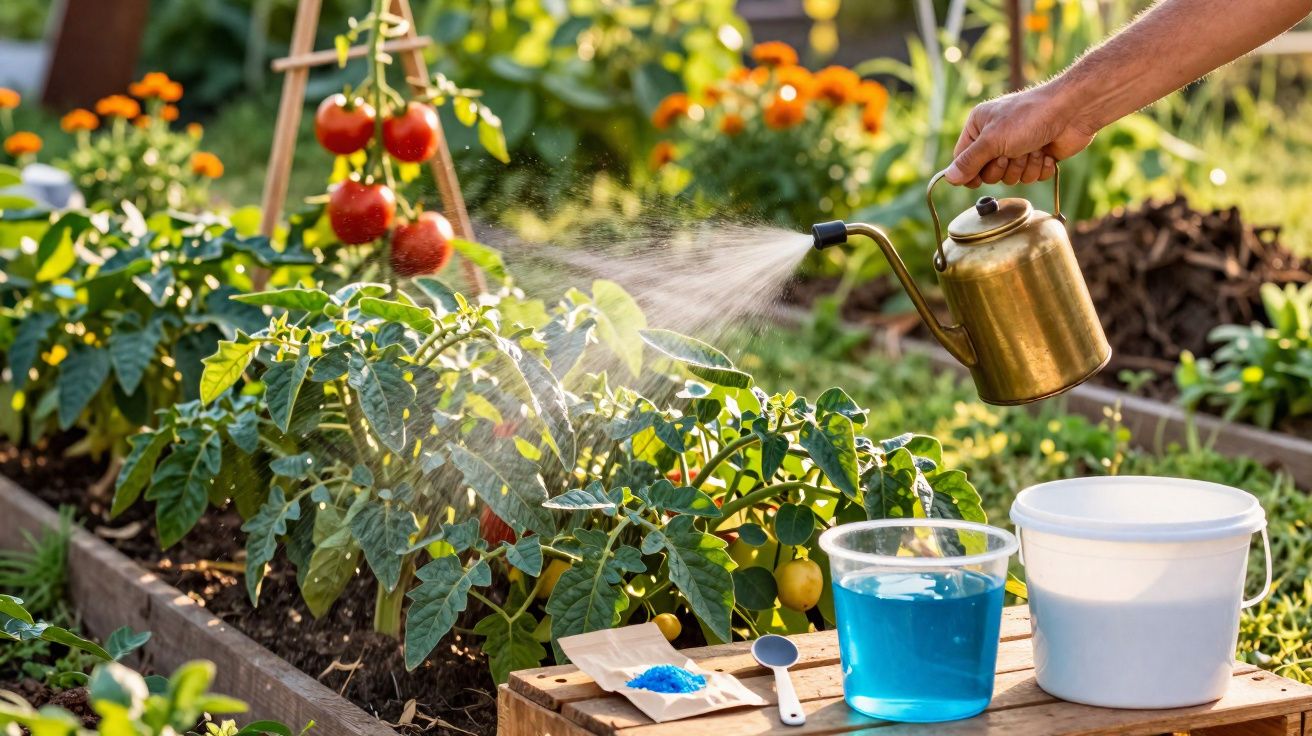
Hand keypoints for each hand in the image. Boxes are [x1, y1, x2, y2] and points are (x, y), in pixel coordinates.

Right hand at [945, 83, 1099, 186]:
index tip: (979, 176)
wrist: (1072, 111)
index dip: (970, 172)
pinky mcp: (1037, 157)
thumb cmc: (1029, 117)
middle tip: (1013, 152)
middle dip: (1004, 167)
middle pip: (987, 174)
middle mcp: (996, 138)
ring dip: (1024, 167)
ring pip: (1011, 178)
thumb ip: (969, 161)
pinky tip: (1047, 151)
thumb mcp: (993, 139)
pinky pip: (1031, 178)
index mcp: (979, 126)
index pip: (962, 160)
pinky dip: (1040, 168)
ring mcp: (1018, 148)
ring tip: (1034, 148)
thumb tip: (949, 178)